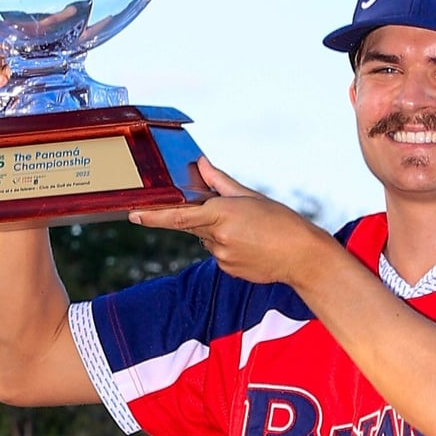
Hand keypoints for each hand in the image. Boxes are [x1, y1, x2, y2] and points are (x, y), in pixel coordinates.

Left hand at [129, 158, 334, 285]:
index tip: (133, 214)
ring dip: (218, 231)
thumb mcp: (251, 196)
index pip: (178, 216)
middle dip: (202, 217)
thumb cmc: (281, 222)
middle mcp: (218, 237)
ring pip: (207, 239)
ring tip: (250, 230)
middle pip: (193, 225)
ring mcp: (222, 257)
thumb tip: (202, 164)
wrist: (302, 257)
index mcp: (222, 214)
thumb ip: (220, 182)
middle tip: (230, 214)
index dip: (153, 216)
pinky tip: (251, 244)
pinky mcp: (228, 270)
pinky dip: (227, 246)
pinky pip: (218, 254)